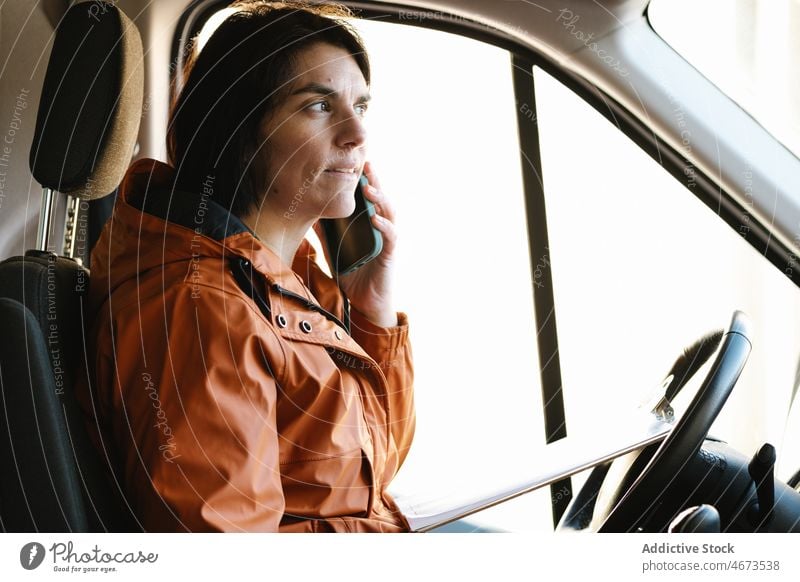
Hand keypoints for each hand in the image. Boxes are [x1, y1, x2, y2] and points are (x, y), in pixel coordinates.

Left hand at [314, 161, 397, 326]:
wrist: (365, 303)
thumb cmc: (352, 275)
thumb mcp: (333, 249)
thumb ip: (324, 232)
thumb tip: (308, 214)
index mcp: (368, 224)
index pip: (369, 198)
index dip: (365, 180)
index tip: (355, 162)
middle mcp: (381, 228)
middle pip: (381, 199)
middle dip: (375, 181)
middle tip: (366, 164)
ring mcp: (387, 240)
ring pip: (389, 213)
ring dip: (380, 199)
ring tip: (369, 188)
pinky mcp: (390, 255)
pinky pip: (391, 237)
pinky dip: (384, 227)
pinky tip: (375, 218)